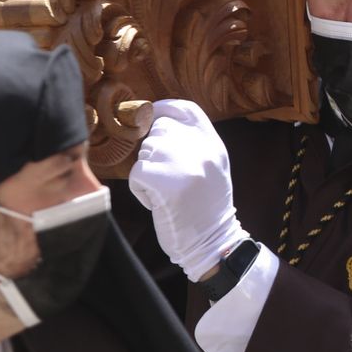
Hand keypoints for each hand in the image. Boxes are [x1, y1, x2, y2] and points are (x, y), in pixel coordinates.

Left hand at [128, 100, 250, 281]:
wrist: (213, 242)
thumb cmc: (205, 206)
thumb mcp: (211, 167)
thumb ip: (193, 143)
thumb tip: (157, 123)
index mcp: (214, 144)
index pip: (185, 109)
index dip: (164, 110)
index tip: (152, 119)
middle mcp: (202, 149)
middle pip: (159, 131)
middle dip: (155, 153)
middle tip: (169, 177)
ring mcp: (183, 163)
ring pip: (146, 152)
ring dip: (148, 172)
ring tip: (167, 191)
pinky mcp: (163, 181)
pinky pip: (137, 173)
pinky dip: (141, 190)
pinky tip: (159, 202)